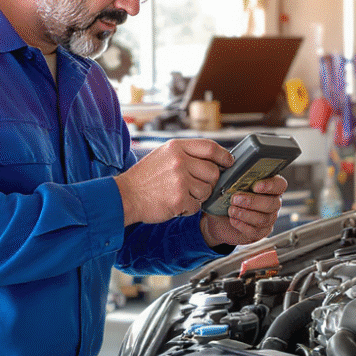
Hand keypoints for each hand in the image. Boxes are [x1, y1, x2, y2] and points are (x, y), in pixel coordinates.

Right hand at [114, 139, 231, 224]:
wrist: (126, 195)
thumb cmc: (145, 177)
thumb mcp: (163, 155)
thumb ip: (186, 154)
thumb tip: (214, 159)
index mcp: (176, 147)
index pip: (210, 148)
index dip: (224, 156)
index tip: (229, 162)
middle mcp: (179, 161)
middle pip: (213, 172)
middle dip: (209, 182)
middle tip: (196, 186)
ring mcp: (180, 180)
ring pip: (207, 191)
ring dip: (198, 197)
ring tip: (180, 195)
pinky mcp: (179, 199)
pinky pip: (197, 206)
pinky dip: (188, 208)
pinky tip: (175, 204)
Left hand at [200, 176, 287, 247]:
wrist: (219, 218)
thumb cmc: (227, 197)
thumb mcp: (230, 183)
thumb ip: (235, 175)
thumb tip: (231, 167)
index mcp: (269, 186)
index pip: (279, 184)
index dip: (270, 185)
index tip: (256, 186)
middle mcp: (272, 202)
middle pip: (272, 203)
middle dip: (252, 201)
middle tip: (235, 198)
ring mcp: (268, 219)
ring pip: (263, 218)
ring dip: (245, 214)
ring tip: (231, 210)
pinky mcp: (260, 232)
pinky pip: (255, 231)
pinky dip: (242, 225)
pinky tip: (233, 220)